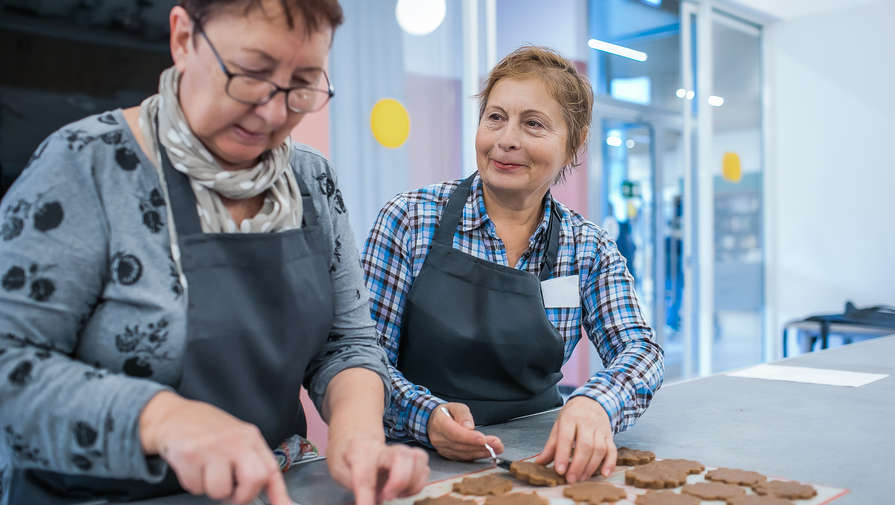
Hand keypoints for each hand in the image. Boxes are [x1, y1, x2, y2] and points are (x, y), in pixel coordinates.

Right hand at [139, 391, 291, 504]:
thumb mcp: (237, 439)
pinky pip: (196, 487)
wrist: (174, 415)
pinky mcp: (190, 454)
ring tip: (207, 472)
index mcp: (250, 438)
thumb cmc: (208, 431)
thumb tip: (270, 495)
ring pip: (220, 491)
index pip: (271, 470)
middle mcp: (235, 441)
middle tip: (232, 493)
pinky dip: (193, 484)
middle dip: (242, 496)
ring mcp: (213, 447)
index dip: (280, 495)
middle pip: (253, 480)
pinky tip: (193, 466)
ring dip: (211, 489)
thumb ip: (252, 463)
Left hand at [327, 436, 429, 504]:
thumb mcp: (339, 470)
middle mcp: (383, 448)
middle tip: (387, 497)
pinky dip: (417, 484)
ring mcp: (400, 450)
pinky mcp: (412, 457)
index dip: (366, 496)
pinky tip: (402, 490)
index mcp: (360, 450)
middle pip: (402, 457)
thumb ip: (353, 485)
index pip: (365, 474)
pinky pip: (425, 469)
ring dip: (411, 484)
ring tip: (395, 494)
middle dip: (399, 481)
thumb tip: (368, 502)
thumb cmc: (348, 458)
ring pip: (418, 460)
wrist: (356, 438)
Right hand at [427, 402, 503, 460]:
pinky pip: (463, 458)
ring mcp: (443, 449)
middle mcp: (439, 439)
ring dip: (482, 452)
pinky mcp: (449, 455)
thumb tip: (469, 426)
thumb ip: (463, 415)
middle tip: (497, 444)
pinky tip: (487, 453)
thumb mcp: (455, 406)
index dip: (469, 438)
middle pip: (461, 445)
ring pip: (463, 453)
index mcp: (439, 424)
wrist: (433, 422)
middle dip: (481, 446)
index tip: (483, 439)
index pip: (454, 433)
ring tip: (497, 449)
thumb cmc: (446, 413)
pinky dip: (477, 456)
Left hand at [534, 396, 615, 482]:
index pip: (566, 437)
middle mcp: (587, 423)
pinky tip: (604, 474)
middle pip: (585, 445)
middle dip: (578, 465)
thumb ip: (550, 445)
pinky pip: (612, 450)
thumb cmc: (572, 415)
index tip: (559, 470)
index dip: (563, 454)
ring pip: (599, 449)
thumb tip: (539, 462)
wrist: (591, 402)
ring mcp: (600, 429)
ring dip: (590, 467)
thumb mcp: (558, 425)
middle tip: (570, 479)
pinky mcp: (609, 436)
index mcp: (570, 418)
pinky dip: (610, 463)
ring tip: (581, 478)